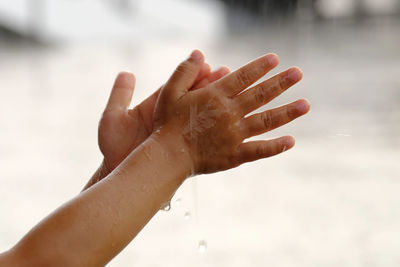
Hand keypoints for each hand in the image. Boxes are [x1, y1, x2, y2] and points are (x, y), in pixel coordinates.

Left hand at [98, 62, 229, 173]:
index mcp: (155, 107)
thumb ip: (120, 95)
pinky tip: (231, 123)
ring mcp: (178, 133)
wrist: (120, 173)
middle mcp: (170, 118)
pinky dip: (216, 130)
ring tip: (236, 92)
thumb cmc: (114, 148)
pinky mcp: (183, 150)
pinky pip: (202, 138)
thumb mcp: (113, 119)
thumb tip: (127, 72)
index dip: (192, 75)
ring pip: (201, 116)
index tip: (206, 63)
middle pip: (194, 98)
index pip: (178, 87)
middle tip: (228, 73)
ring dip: (218, 105)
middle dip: (211, 86)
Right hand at [153, 50, 309, 173]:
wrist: (168, 155)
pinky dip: (276, 146)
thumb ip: (185, 71)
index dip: (260, 67)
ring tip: (305, 105)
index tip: (276, 59)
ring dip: (287, 112)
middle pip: (260, 95)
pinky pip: (259, 150)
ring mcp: (235, 134)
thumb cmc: (167, 123)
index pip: (243, 77)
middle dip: (281, 83)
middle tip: (298, 73)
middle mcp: (230, 113)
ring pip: (266, 120)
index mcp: (215, 96)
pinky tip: (291, 141)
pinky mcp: (235, 155)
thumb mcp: (170, 92)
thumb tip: (200, 53)